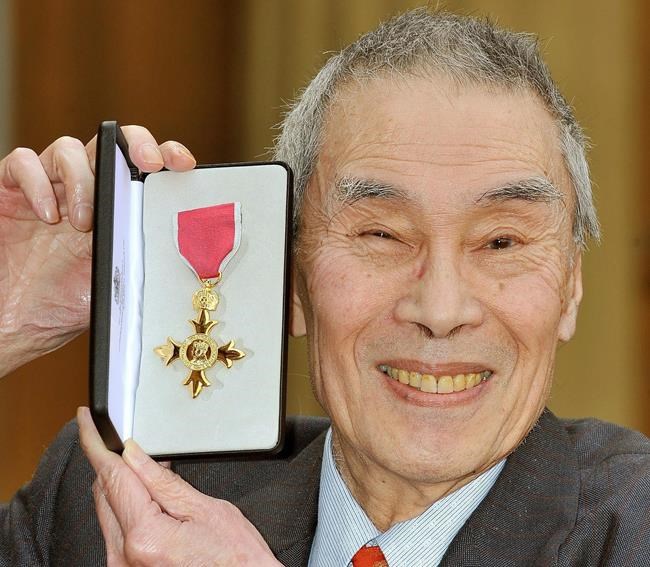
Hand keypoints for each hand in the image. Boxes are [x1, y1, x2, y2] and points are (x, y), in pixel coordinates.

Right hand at [0, 127, 195, 376]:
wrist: (18, 322)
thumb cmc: (67, 304)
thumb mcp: (117, 286)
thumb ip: (141, 262)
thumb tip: (177, 254)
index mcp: (118, 209)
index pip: (146, 168)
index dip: (168, 155)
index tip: (183, 163)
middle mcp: (86, 191)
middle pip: (113, 143)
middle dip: (135, 144)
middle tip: (147, 164)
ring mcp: (49, 188)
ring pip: (69, 149)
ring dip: (81, 180)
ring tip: (82, 223)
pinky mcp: (11, 191)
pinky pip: (23, 163)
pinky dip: (37, 183)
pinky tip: (47, 216)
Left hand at [77, 408, 280, 566]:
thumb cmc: (235, 559)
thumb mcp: (205, 509)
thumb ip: (163, 481)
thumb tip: (134, 455)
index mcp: (144, 535)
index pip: (112, 476)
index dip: (95, 443)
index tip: (87, 421)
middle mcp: (125, 555)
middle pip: (104, 492)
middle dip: (114, 461)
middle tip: (134, 442)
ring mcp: (123, 565)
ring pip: (108, 509)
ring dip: (123, 484)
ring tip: (153, 471)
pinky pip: (116, 528)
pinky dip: (128, 505)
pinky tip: (150, 497)